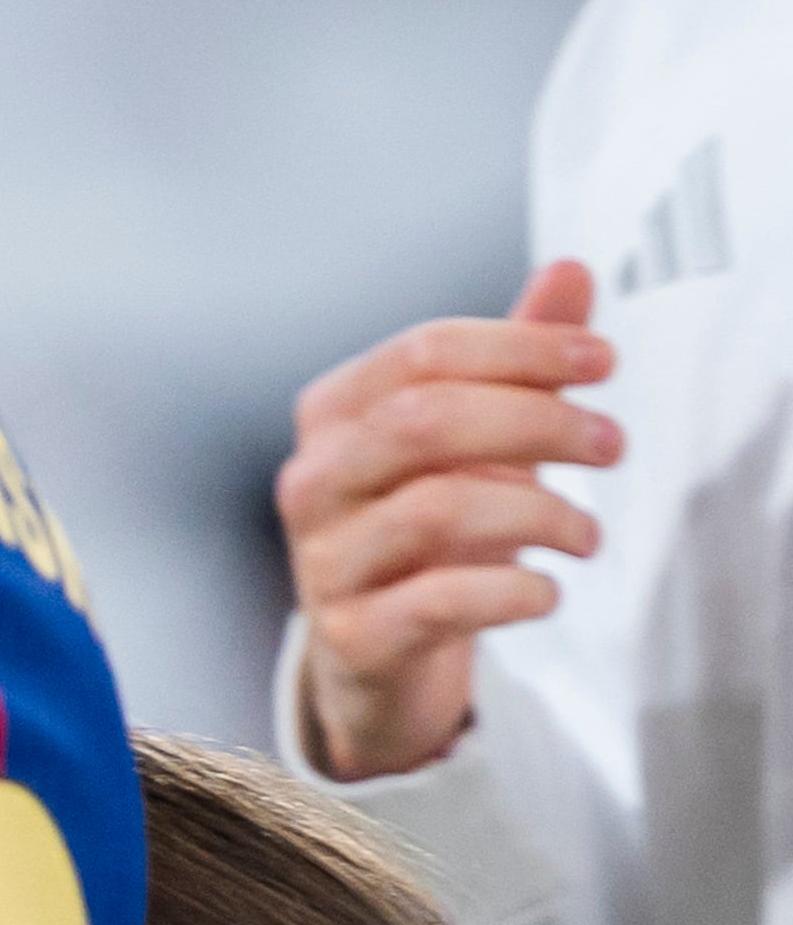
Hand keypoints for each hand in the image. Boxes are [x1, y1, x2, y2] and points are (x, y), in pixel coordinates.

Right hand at [280, 261, 617, 781]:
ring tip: (586, 533)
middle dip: (537, 423)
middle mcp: (313, 482)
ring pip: (434, 511)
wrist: (374, 653)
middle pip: (422, 421)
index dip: (521, 348)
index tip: (602, 362)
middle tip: (611, 443)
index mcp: (333, 416)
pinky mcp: (353, 637)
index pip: (423, 352)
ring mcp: (323, 562)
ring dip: (540, 514)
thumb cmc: (425, 529)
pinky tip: (548, 589)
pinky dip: (513, 592)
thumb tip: (571, 270)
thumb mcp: (471, 439)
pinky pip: (439, 602)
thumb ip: (514, 357)